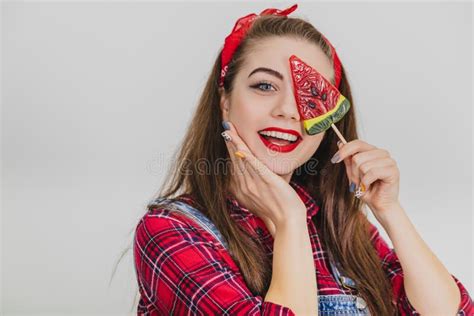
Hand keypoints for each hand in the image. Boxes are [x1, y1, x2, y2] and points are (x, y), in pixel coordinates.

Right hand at [221, 121, 306, 235]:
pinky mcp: (267, 182)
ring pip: (241, 159)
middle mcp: (244, 185)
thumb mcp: (260, 193)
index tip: (225, 130)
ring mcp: (254, 184)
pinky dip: (247, 156)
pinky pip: (255, 167)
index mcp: (241, 187)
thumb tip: (257, 165)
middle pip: (233, 157)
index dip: (228, 145)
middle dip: (229, 138)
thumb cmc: (277, 208)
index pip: (232, 162)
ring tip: (228, 128)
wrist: (286, 221)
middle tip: (224, 121)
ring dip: (234, 142)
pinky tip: (241, 147)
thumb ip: (256, 179)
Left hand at [332, 139, 400, 216]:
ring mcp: (389, 161)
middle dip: (353, 172)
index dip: (344, 150)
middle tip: (357, 182)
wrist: (379, 205)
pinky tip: (369, 186)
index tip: (334, 159)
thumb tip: (340, 143)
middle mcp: (382, 153)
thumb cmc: (368, 189)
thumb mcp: (352, 173)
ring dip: (360, 179)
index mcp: (373, 151)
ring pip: (363, 166)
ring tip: (364, 185)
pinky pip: (371, 173)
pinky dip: (366, 182)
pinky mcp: (393, 170)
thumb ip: (348, 159)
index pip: (357, 143)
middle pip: (357, 157)